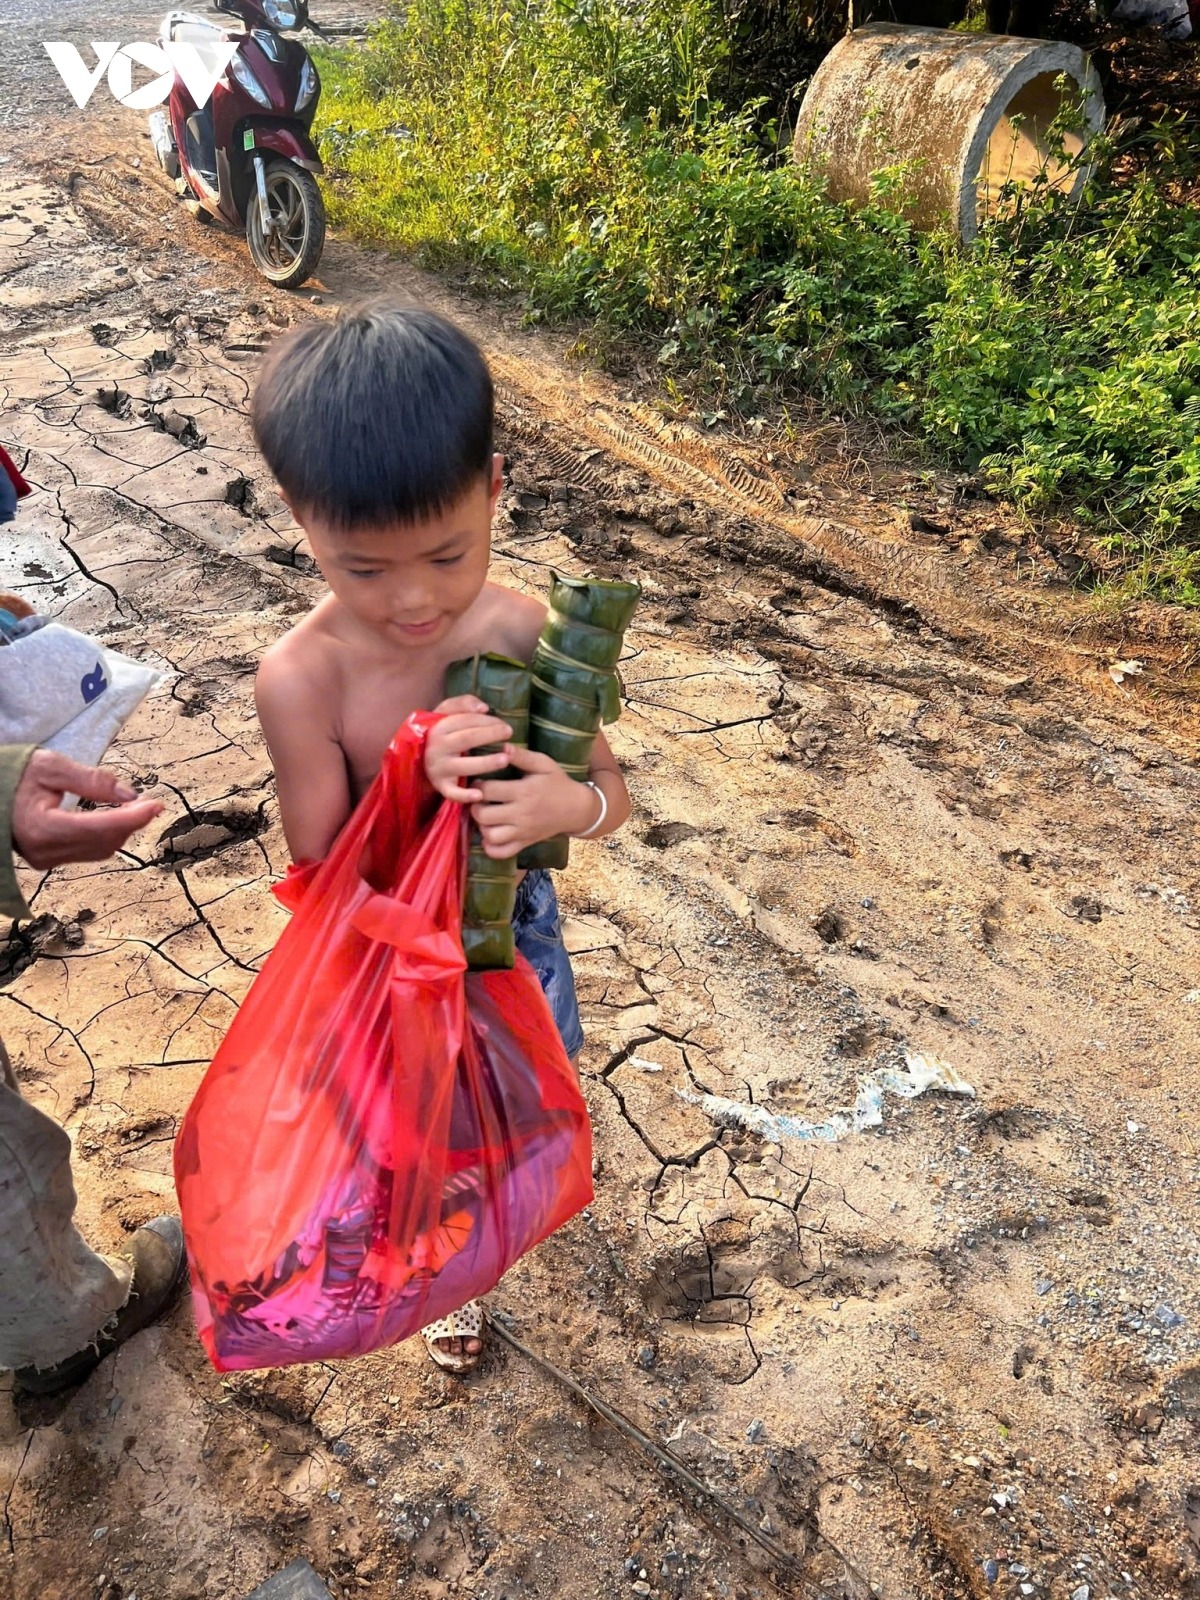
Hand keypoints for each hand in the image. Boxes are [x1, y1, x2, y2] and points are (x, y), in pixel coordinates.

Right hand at [12, 750, 162, 868]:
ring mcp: (45, 859)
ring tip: (137, 809)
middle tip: (151, 804)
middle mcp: (44, 851)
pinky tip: (117, 819)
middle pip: (103, 843)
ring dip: (122, 830)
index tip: (156, 805)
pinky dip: (106, 836)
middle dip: (131, 823)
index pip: (98, 828)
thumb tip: (130, 794)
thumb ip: (91, 780)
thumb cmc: (11, 776)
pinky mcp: (48, 860)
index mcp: (41, 828)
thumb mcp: (49, 766)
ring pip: (99, 850)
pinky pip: (87, 852)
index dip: (132, 818)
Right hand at [425, 695, 514, 802]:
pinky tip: (480, 795)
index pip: (465, 720)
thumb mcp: (446, 713)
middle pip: (466, 739)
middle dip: (490, 735)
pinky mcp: (442, 786)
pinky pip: (453, 793)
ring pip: (463, 766)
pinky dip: (465, 795)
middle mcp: (436, 747)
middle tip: (509, 734)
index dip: (487, 721)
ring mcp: (439, 768)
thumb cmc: (443, 733)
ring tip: (505, 759)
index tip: (505, 725)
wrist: (420, 758)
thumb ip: (463, 703)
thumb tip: (483, 708)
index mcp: (438, 727)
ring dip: (485, 763)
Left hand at [471, 746, 600, 859]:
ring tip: (485, 816)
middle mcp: (521, 814)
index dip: (478, 785)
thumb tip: (502, 747)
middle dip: (475, 806)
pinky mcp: (524, 843)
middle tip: (479, 800)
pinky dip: (491, 847)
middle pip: (484, 815)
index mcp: (524, 791)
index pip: (488, 790)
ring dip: (482, 826)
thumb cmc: (558, 782)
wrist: (576, 808)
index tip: (480, 781)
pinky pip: (501, 852)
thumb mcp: (544, 764)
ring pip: (490, 836)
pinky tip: (491, 834)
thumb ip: (522, 756)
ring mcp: (523, 832)